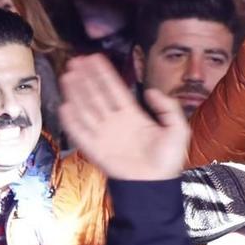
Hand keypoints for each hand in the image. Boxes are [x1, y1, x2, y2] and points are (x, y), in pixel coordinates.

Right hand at [58, 53, 190, 181]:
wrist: (154, 185)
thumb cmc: (167, 160)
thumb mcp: (178, 129)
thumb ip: (168, 108)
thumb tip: (151, 91)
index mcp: (133, 115)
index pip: (114, 90)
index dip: (104, 74)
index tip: (94, 59)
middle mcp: (115, 121)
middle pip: (97, 95)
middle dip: (86, 78)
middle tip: (76, 61)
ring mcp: (103, 134)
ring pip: (86, 108)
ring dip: (77, 92)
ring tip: (69, 75)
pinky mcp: (94, 149)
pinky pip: (80, 132)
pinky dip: (72, 120)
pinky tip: (66, 105)